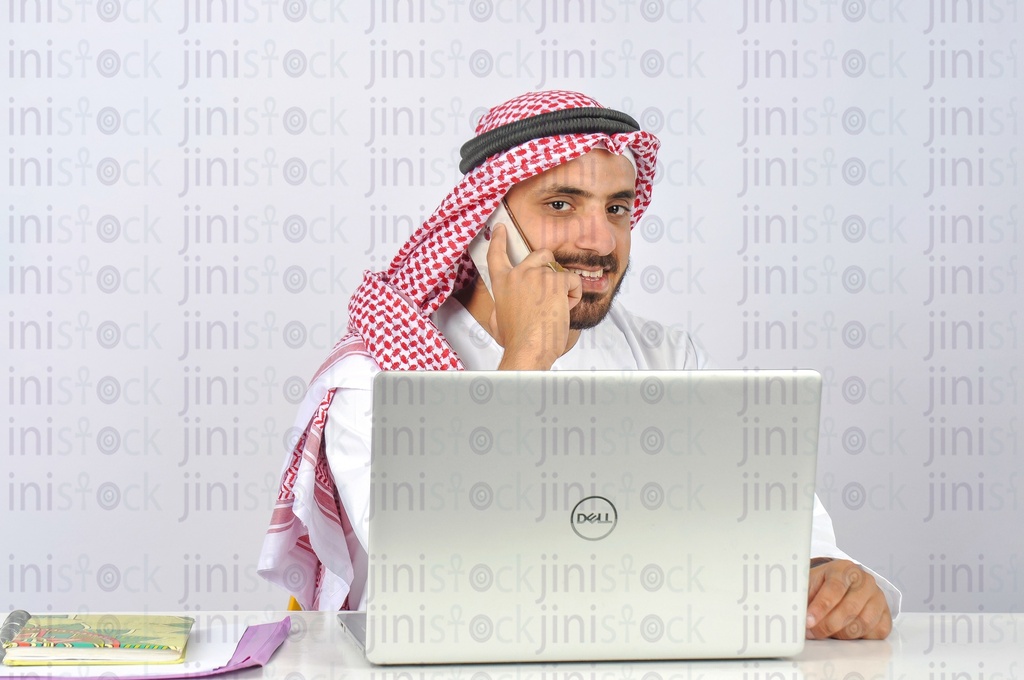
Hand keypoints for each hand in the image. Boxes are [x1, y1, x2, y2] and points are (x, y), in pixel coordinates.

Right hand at [486, 223, 581, 368]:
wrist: (528, 348)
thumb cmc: (515, 340)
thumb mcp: (497, 321)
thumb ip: (500, 306)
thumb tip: (502, 307)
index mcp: (502, 283)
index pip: (497, 254)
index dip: (498, 239)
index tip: (500, 228)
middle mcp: (518, 274)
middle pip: (539, 254)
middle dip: (549, 266)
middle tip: (552, 286)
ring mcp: (537, 275)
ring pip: (559, 272)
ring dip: (563, 289)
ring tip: (556, 309)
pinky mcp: (556, 282)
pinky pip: (572, 281)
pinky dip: (573, 296)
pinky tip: (565, 309)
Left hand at [806, 559, 891, 639]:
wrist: (841, 587)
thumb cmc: (822, 586)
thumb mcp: (809, 584)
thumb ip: (801, 596)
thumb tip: (792, 615)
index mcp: (844, 569)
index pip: (834, 589)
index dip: (820, 607)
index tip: (808, 621)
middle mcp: (865, 581)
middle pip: (849, 609)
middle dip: (827, 625)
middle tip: (812, 632)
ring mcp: (878, 598)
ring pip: (862, 624)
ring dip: (840, 634)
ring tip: (825, 633)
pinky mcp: (886, 615)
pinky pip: (875, 634)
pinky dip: (858, 638)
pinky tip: (844, 633)